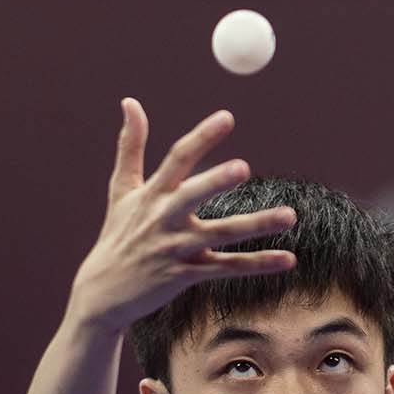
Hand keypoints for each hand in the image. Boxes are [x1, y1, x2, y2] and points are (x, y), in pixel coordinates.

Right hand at [66, 99, 296, 334]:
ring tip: (290, 215)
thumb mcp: (121, 190)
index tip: (227, 117)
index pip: (177, 159)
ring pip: (220, 234)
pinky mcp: (186, 275)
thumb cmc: (118, 235)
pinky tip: (289, 260)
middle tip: (243, 167)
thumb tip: (130, 101)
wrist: (103, 292)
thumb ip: (130, 146)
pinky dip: (258, 264)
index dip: (201, 138)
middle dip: (215, 181)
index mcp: (151, 195)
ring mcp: (175, 248)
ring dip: (256, 225)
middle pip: (191, 195)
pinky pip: (228, 269)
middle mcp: (163, 218)